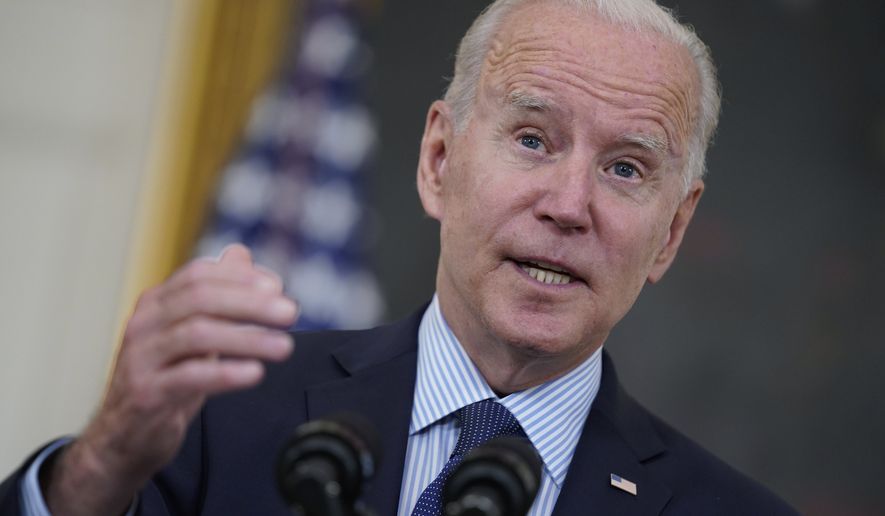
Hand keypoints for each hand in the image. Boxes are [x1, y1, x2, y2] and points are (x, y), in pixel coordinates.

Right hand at [44, 244, 296, 514]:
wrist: (123, 436)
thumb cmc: (163, 379)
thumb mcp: (190, 334)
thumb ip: (215, 296)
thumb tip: (241, 254)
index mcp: (157, 304)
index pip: (198, 275)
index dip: (240, 277)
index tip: (277, 286)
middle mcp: (145, 324)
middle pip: (200, 299)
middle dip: (250, 302)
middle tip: (289, 312)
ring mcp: (142, 358)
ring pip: (196, 335)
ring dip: (247, 339)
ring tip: (283, 347)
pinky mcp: (146, 394)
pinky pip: (189, 377)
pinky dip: (226, 373)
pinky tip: (254, 373)